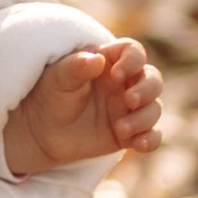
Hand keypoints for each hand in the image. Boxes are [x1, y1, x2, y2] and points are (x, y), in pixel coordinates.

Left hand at [3, 36, 160, 177]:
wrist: (43, 130)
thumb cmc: (51, 94)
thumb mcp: (58, 77)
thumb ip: (76, 66)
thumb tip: (96, 59)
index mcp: (110, 63)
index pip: (134, 52)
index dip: (133, 60)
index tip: (116, 74)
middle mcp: (125, 84)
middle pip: (153, 79)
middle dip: (147, 89)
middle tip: (129, 100)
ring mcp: (129, 109)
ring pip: (154, 108)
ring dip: (144, 118)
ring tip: (121, 128)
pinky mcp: (130, 133)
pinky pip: (152, 136)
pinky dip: (151, 140)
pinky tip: (139, 144)